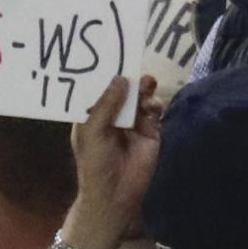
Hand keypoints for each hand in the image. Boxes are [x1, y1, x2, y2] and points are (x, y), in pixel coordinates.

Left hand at [64, 75, 162, 248]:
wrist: (116, 193)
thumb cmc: (95, 163)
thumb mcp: (93, 132)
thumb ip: (107, 104)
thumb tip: (122, 78)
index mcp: (92, 115)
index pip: (99, 89)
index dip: (105, 75)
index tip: (112, 55)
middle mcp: (113, 116)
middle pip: (122, 91)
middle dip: (129, 80)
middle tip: (136, 68)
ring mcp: (133, 124)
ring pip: (139, 99)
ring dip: (143, 91)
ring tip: (147, 84)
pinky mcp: (151, 132)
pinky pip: (154, 112)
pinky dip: (155, 105)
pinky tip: (153, 106)